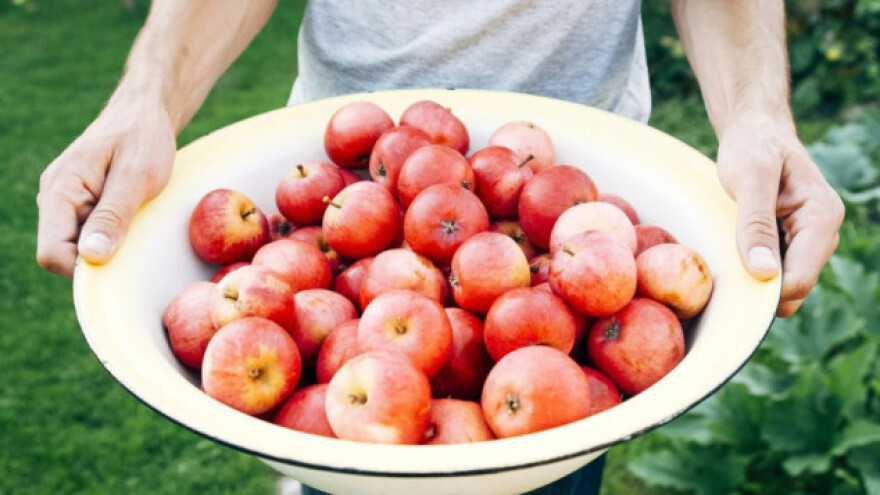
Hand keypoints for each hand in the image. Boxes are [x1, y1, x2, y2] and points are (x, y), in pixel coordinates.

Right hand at [36, 95, 175, 277]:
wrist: (145, 113)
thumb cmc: (143, 138)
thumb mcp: (137, 176)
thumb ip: (114, 215)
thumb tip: (92, 257)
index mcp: (59, 191)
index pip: (52, 252)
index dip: (82, 270)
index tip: (119, 265)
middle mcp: (55, 200)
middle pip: (63, 254)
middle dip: (98, 258)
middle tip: (136, 239)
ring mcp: (68, 204)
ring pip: (79, 247)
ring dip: (108, 246)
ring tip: (137, 221)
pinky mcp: (83, 206)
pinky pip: (91, 235)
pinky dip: (113, 236)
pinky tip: (134, 220)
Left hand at [716, 113, 843, 316]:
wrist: (755, 131)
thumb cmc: (753, 147)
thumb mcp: (749, 178)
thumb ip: (756, 223)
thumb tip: (764, 272)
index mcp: (822, 217)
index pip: (800, 278)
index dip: (766, 293)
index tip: (729, 290)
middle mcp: (823, 233)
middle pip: (794, 288)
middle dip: (760, 289)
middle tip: (720, 274)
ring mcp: (808, 240)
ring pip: (784, 284)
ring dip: (754, 281)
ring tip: (725, 258)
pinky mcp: (791, 242)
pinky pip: (774, 272)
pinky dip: (753, 270)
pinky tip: (732, 255)